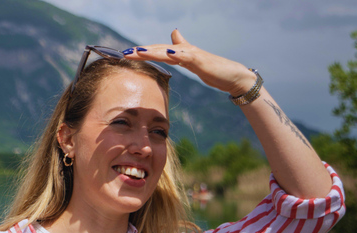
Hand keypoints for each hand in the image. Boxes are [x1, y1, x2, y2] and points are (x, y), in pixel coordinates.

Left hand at [124, 29, 255, 96]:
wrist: (231, 75)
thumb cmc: (212, 69)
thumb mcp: (191, 60)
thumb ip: (181, 49)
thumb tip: (174, 33)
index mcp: (179, 53)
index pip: (157, 51)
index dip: (142, 52)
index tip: (125, 54)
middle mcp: (184, 51)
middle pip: (159, 49)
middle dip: (141, 51)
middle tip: (124, 53)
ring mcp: (192, 54)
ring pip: (169, 51)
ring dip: (153, 51)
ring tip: (139, 51)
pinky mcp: (200, 60)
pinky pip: (186, 56)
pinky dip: (176, 54)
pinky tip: (167, 53)